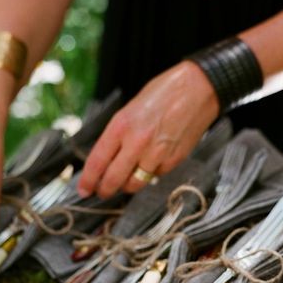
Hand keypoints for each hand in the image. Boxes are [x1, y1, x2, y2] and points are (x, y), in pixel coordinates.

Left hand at [78, 61, 218, 198]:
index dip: (88, 180)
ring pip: (135, 183)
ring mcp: (157, 154)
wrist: (199, 89)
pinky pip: (156, 175)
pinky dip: (151, 174)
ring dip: (127, 186)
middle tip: (101, 193)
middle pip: (114, 179)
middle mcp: (137, 142)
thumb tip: (108, 158)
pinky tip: (152, 161)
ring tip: (125, 181)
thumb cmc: (165, 93)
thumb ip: (119, 134)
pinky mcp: (173, 160)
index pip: (98, 161)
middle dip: (105, 190)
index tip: (83, 189)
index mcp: (122, 125)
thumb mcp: (131, 109)